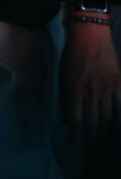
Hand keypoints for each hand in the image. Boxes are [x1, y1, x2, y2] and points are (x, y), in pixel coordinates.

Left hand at [60, 23, 120, 146]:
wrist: (90, 34)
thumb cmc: (74, 54)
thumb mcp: (63, 75)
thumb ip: (64, 98)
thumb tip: (65, 119)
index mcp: (74, 89)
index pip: (75, 120)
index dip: (75, 136)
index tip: (74, 144)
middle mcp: (91, 91)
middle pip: (92, 122)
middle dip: (90, 137)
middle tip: (88, 144)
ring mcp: (107, 88)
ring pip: (107, 118)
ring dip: (103, 131)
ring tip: (99, 137)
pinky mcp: (119, 83)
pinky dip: (120, 120)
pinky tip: (116, 127)